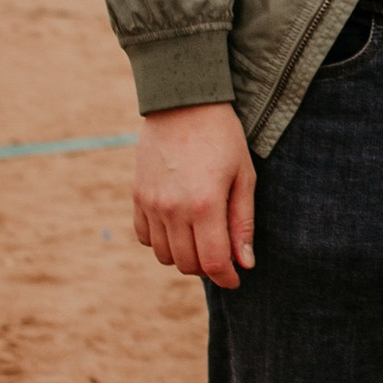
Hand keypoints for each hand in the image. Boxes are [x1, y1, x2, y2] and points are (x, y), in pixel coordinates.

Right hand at [132, 102, 256, 287]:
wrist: (182, 103)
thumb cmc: (222, 137)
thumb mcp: (244, 176)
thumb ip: (242, 223)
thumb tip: (245, 263)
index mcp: (204, 205)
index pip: (213, 262)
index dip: (227, 278)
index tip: (236, 279)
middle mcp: (172, 209)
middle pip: (187, 264)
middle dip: (208, 267)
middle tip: (222, 254)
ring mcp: (150, 204)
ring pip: (164, 256)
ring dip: (184, 256)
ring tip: (201, 238)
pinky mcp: (137, 196)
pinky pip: (145, 237)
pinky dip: (161, 242)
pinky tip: (178, 227)